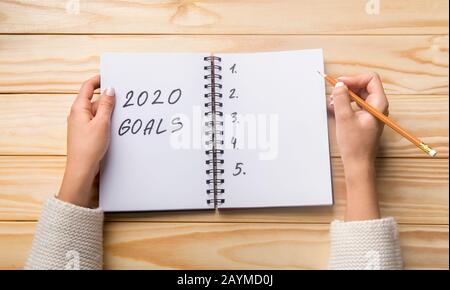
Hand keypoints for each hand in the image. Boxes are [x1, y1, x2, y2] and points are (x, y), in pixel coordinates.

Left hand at [58, 75, 115, 207]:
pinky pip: (98, 121)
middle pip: (94, 99)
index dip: (98, 79)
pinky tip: (115, 126)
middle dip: (108, 99)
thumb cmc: (88, 148)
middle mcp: (78, 114)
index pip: (87, 87)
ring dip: (108, 112)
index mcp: (78, 108)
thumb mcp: (102, 123)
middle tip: (123, 99)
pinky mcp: (86, 133)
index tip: (110, 76)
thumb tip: (109, 90)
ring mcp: (82, 124)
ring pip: (97, 112)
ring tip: (120, 116)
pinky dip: (106, 121)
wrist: (81, 169)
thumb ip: (106, 105)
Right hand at [328, 72, 387, 220]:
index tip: (341, 83)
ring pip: (359, 95)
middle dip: (348, 86)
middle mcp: (378, 106)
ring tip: (333, 101)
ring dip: (345, 95)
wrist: (358, 163)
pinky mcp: (365, 119)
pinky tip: (335, 108)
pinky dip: (345, 103)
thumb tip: (340, 85)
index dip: (354, 78)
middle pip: (364, 86)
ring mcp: (372, 113)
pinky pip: (356, 105)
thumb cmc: (355, 145)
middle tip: (334, 90)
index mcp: (379, 104)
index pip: (370, 79)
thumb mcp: (344, 118)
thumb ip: (341, 98)